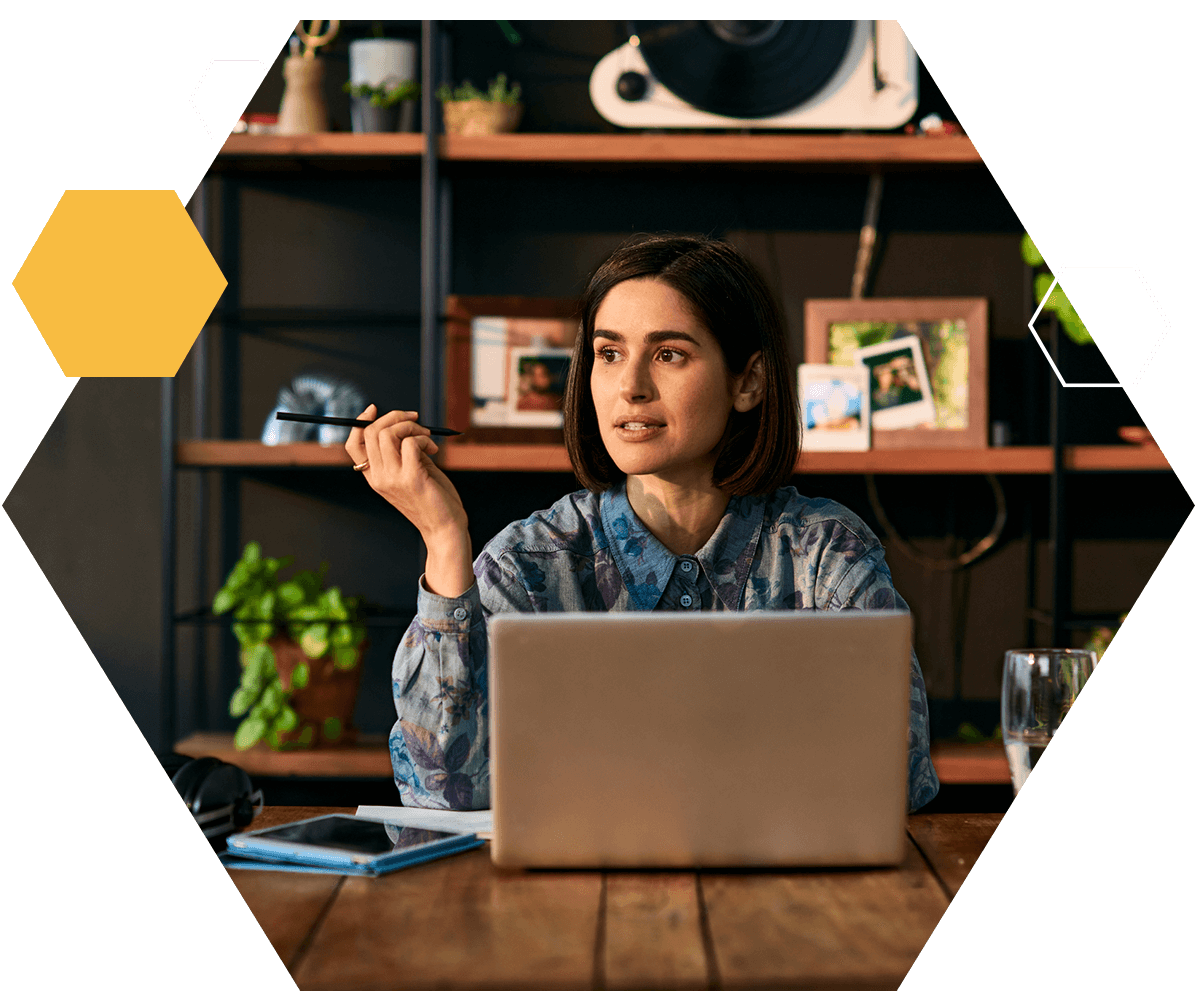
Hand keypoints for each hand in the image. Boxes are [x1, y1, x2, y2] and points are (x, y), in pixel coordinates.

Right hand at [345, 407, 472, 593]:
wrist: (445, 528)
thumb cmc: (432, 499)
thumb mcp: (412, 472)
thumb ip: (403, 452)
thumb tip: (404, 425)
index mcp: (374, 477)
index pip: (353, 445)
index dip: (360, 422)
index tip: (374, 409)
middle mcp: (378, 478)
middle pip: (371, 432)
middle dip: (395, 417)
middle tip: (416, 421)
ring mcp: (392, 479)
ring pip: (388, 434)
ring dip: (411, 427)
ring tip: (427, 438)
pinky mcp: (411, 478)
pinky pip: (409, 443)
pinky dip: (423, 439)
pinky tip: (432, 450)